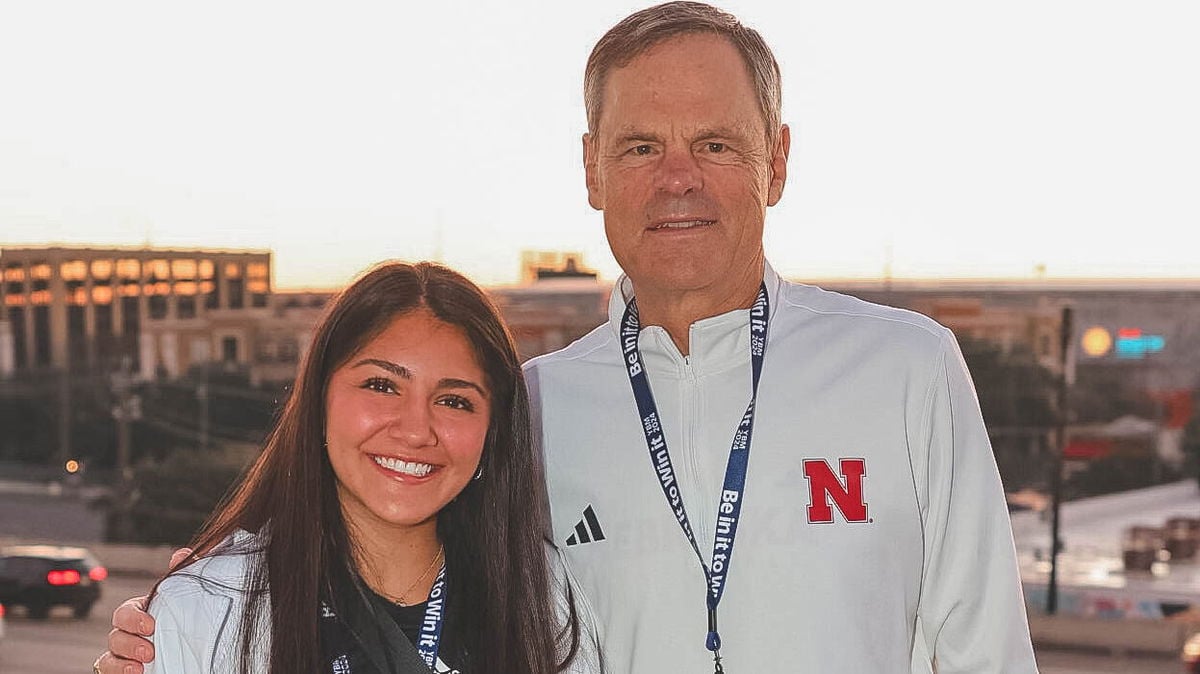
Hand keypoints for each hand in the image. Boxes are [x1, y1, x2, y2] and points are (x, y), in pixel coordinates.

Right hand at [94, 548, 192, 672]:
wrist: (192, 652)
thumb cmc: (182, 621)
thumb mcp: (184, 599)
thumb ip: (182, 577)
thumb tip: (181, 554)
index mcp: (140, 614)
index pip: (125, 613)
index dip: (133, 619)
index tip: (151, 626)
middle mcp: (128, 634)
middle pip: (115, 635)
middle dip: (129, 643)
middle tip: (149, 651)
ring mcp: (124, 653)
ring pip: (110, 655)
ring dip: (122, 662)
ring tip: (141, 666)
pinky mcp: (123, 669)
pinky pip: (109, 670)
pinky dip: (118, 672)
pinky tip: (136, 673)